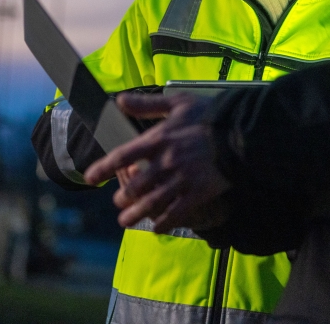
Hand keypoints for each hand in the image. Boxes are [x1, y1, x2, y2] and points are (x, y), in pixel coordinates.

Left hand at [84, 92, 231, 232]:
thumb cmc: (209, 115)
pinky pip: (176, 214)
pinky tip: (156, 229)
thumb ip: (147, 105)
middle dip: (122, 197)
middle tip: (118, 203)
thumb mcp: (177, 103)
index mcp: (157, 140)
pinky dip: (164, 223)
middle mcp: (165, 163)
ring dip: (135, 215)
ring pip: (151, 203)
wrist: (240, 133)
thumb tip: (118, 100)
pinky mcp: (197, 194)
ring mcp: (181, 181)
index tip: (89, 178)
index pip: (122, 157)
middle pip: (134, 186)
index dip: (102, 168)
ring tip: (125, 221)